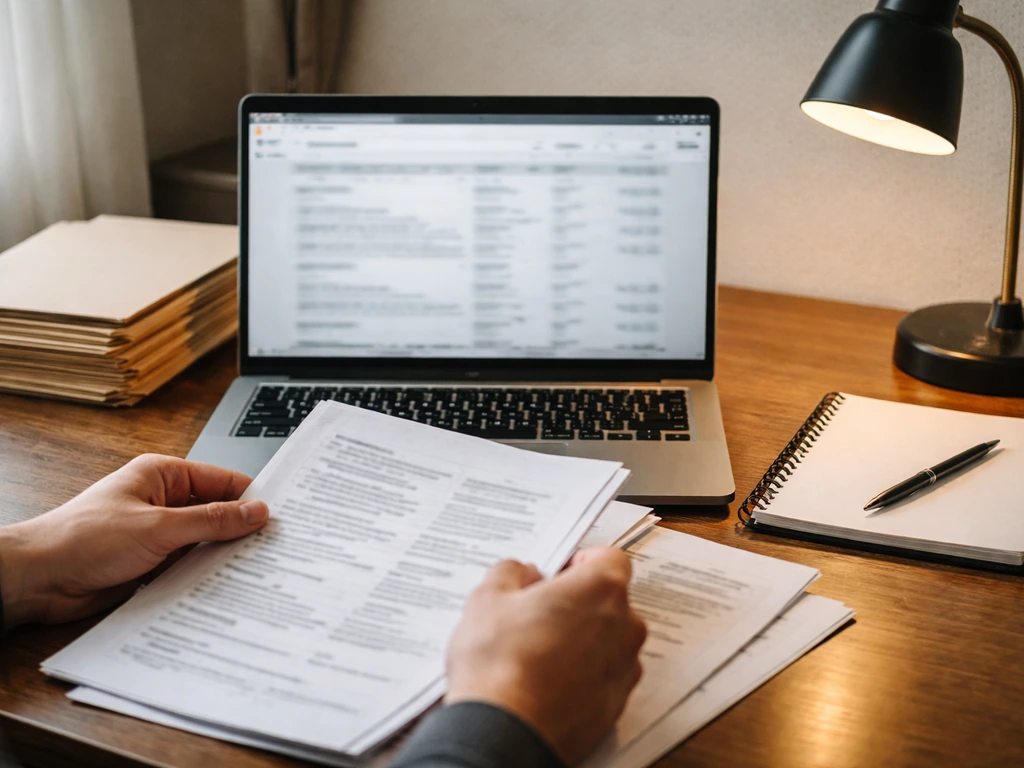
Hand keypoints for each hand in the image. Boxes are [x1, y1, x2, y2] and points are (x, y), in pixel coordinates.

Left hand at [0, 454, 268, 628]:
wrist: (38, 580)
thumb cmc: (82, 539)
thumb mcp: (157, 527)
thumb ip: (211, 520)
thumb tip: (255, 511)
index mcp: (163, 476)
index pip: (222, 481)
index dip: (252, 498)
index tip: (281, 516)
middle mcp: (162, 502)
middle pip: (217, 512)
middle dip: (241, 529)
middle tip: (275, 547)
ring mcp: (158, 533)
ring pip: (205, 542)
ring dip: (223, 555)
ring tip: (257, 569)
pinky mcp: (152, 563)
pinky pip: (189, 566)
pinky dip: (205, 574)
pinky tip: (226, 585)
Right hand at [445, 548, 646, 764]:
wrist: (504, 732)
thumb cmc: (500, 664)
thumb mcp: (488, 598)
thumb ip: (511, 572)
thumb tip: (522, 573)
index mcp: (600, 589)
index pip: (609, 557)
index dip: (581, 562)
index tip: (557, 573)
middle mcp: (624, 626)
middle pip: (609, 600)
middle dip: (577, 603)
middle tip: (537, 613)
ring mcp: (623, 668)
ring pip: (608, 640)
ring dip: (582, 640)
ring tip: (537, 651)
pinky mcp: (615, 705)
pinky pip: (603, 676)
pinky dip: (582, 674)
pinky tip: (546, 681)